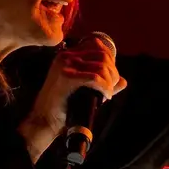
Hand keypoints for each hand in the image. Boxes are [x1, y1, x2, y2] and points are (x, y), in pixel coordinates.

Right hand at [18, 35, 127, 161]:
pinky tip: (105, 96)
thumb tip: (124, 81)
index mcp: (68, 55)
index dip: (111, 62)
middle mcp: (66, 56)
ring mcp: (65, 66)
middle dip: (113, 72)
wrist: (44, 120)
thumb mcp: (85, 90)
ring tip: (107, 93)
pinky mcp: (67, 78)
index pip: (98, 48)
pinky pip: (95, 78)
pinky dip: (105, 88)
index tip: (111, 78)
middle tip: (111, 88)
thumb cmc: (64, 106)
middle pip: (103, 56)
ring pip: (101, 67)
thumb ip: (103, 83)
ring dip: (110, 82)